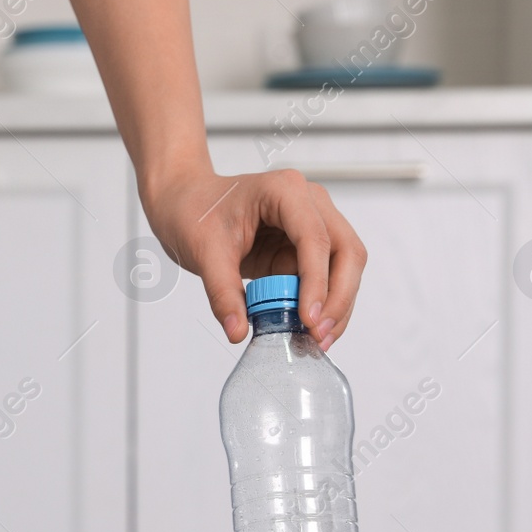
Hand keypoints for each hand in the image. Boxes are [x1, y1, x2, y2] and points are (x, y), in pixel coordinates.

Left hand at [141, 165, 366, 351]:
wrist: (186, 203)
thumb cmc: (196, 212)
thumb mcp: (204, 252)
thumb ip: (222, 292)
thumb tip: (238, 331)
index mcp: (285, 191)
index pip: (315, 238)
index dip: (317, 282)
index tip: (309, 318)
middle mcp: (309, 203)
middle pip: (346, 251)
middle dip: (338, 297)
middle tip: (319, 334)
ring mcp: (313, 224)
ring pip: (344, 266)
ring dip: (336, 305)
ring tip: (316, 339)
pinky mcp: (305, 248)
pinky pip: (325, 278)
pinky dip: (321, 304)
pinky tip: (308, 328)